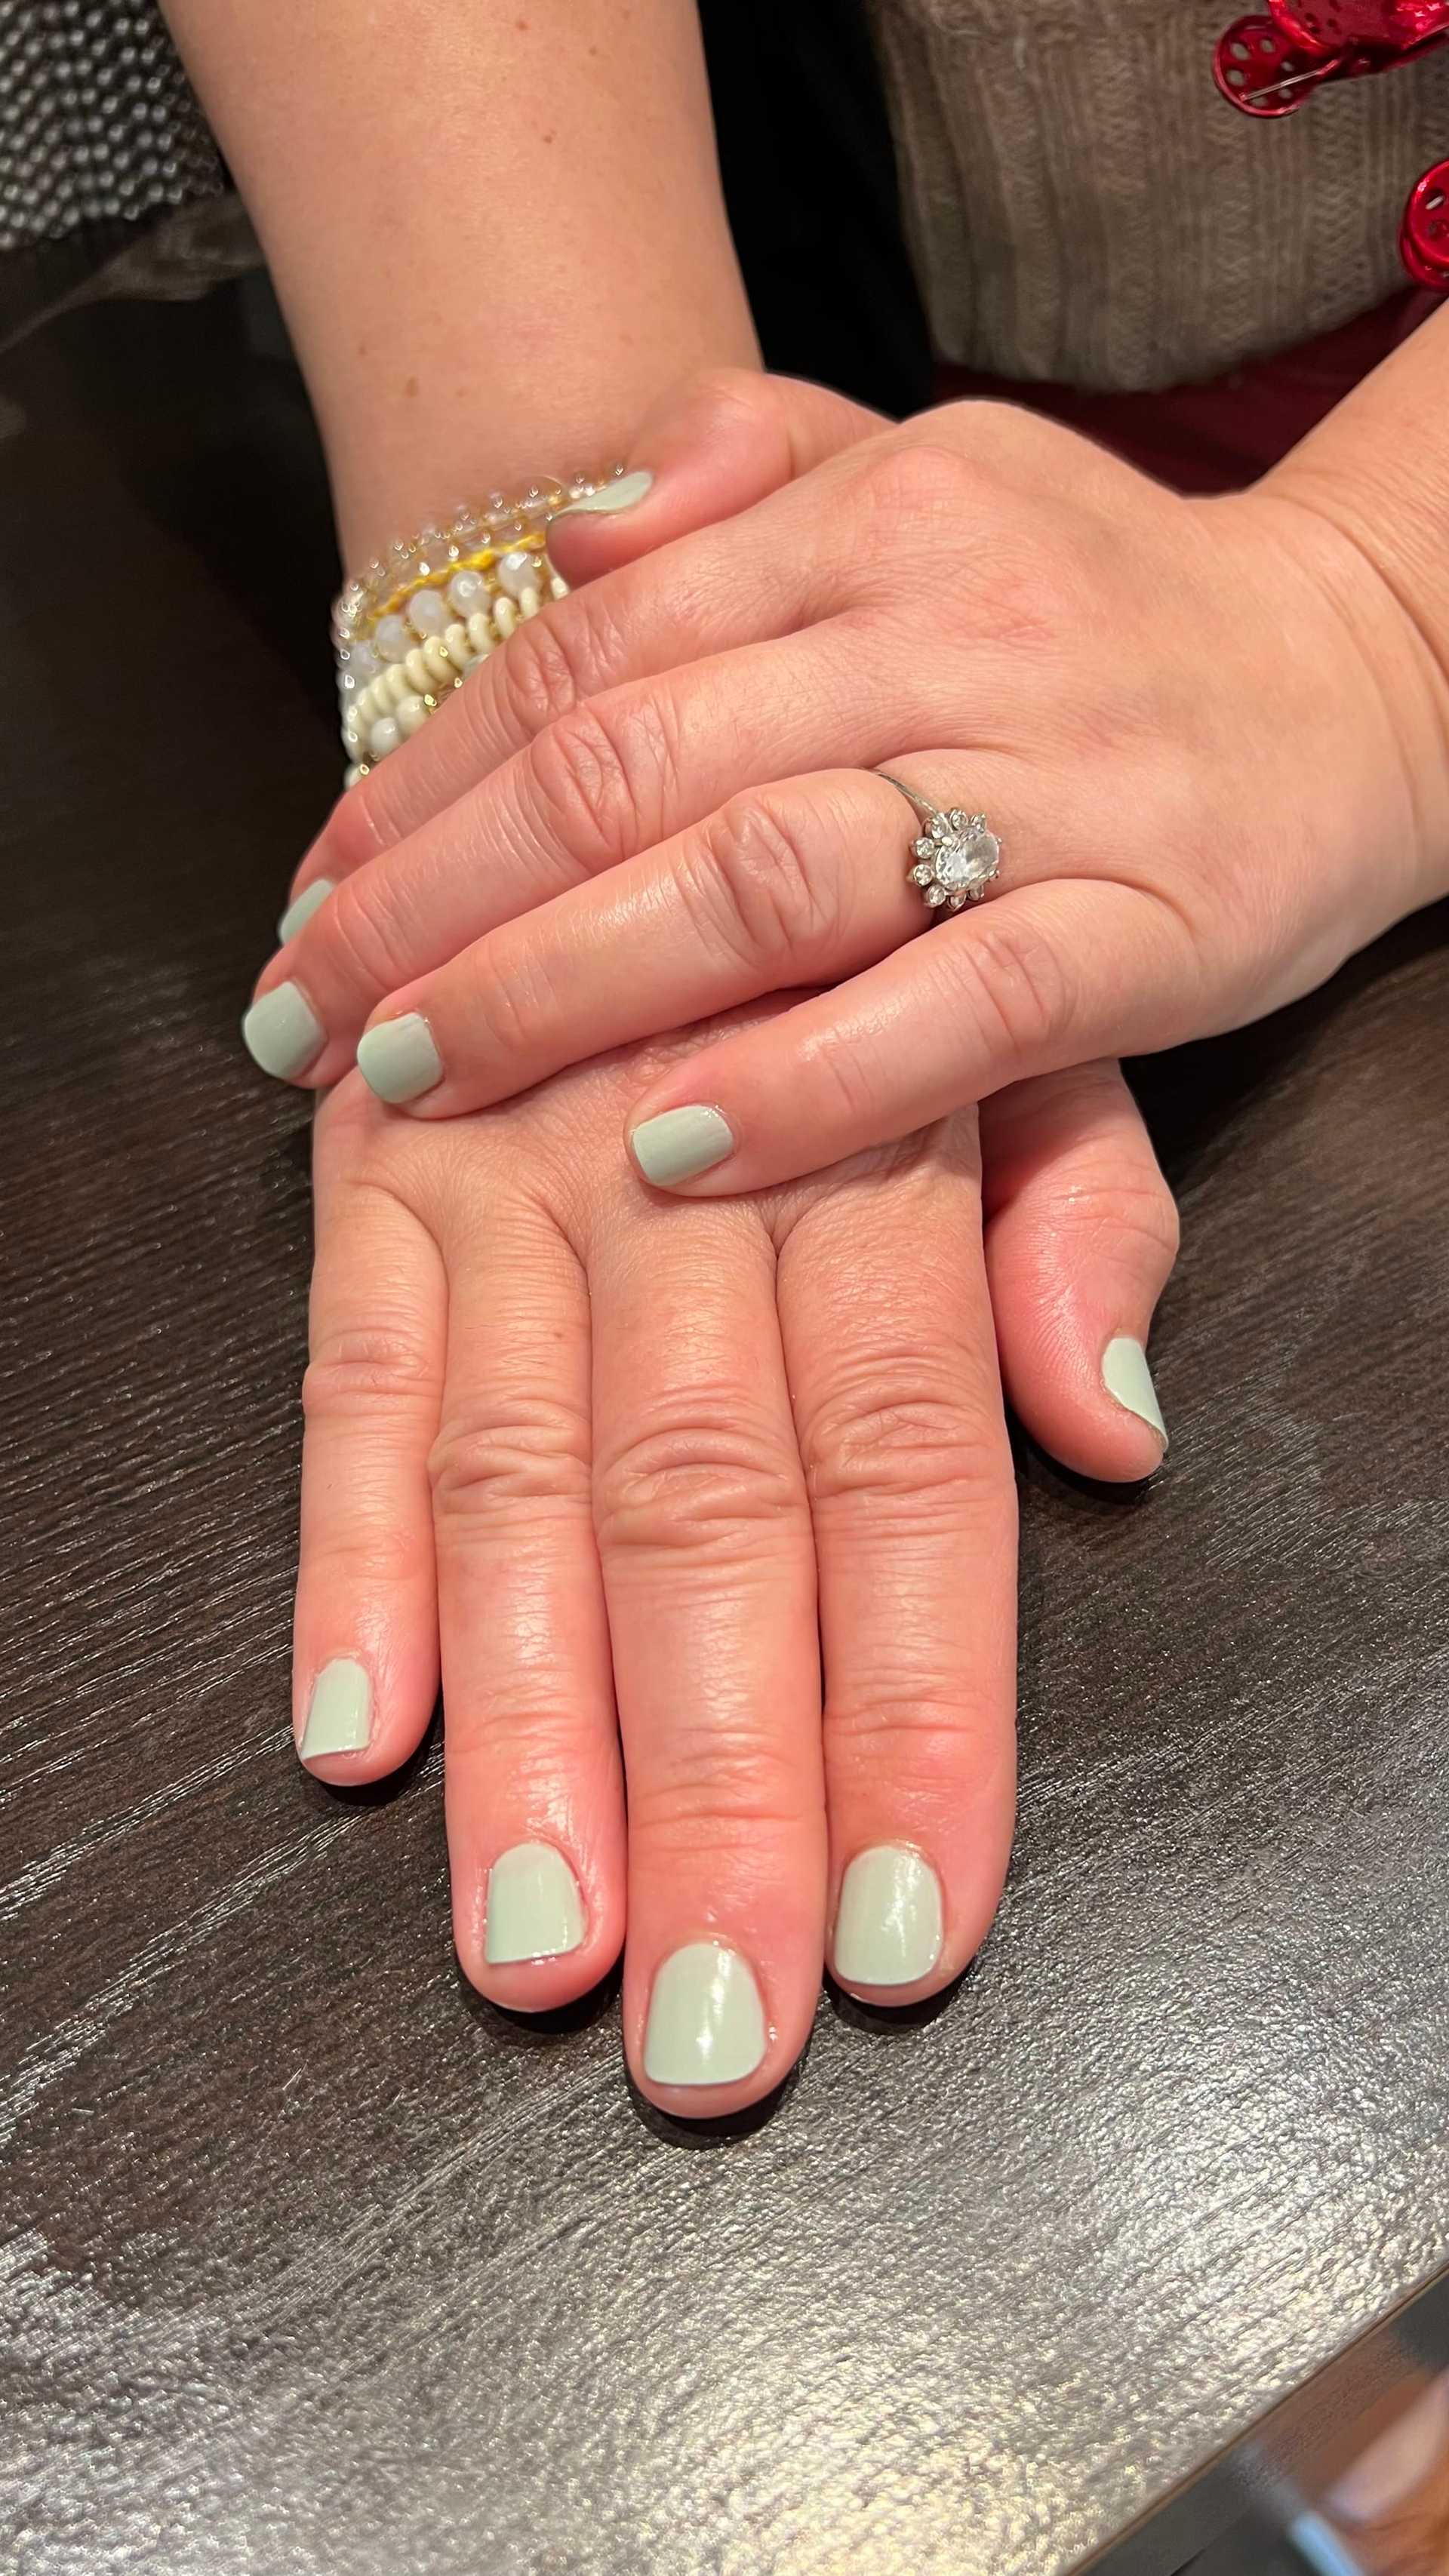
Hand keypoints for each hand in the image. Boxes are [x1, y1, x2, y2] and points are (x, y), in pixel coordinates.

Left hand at [250, 372, 1447, 1190]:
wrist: (1365, 674)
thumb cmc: (1101, 607)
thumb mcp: (926, 475)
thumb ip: (748, 466)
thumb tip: (571, 529)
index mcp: (872, 514)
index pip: (589, 653)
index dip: (427, 786)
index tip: (315, 894)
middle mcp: (949, 627)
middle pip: (636, 768)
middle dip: (443, 908)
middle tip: (314, 1017)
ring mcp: (1054, 778)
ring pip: (766, 878)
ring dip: (567, 991)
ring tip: (425, 1084)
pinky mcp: (1149, 925)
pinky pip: (955, 1010)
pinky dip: (802, 1082)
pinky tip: (668, 1145)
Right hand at [296, 1016, 1176, 2113]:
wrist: (639, 724)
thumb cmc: (865, 928)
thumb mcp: (1028, 1028)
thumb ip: (1079, 1220)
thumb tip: (1116, 1438)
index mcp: (879, 1144)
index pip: (906, 1459)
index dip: (907, 1698)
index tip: (912, 1922)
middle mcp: (682, 1166)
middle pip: (707, 1505)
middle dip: (713, 1780)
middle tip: (714, 2024)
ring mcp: (506, 1165)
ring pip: (519, 1469)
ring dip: (525, 1722)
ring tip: (536, 1946)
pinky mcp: (369, 1167)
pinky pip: (346, 1372)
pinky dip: (340, 1550)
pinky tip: (356, 1734)